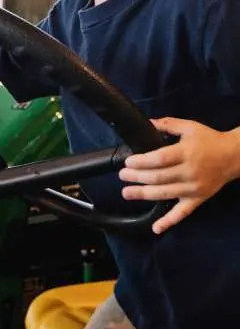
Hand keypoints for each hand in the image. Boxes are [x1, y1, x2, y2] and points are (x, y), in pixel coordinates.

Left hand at [119, 117, 238, 234]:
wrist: (233, 156)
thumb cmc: (209, 140)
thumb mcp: (189, 127)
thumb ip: (168, 124)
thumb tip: (147, 123)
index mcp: (186, 153)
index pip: (160, 159)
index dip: (142, 162)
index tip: (128, 162)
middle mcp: (189, 172)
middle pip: (159, 177)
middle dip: (137, 177)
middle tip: (122, 176)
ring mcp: (193, 188)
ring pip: (165, 194)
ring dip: (144, 195)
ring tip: (127, 193)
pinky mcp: (198, 199)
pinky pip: (182, 213)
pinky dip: (169, 222)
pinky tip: (155, 228)